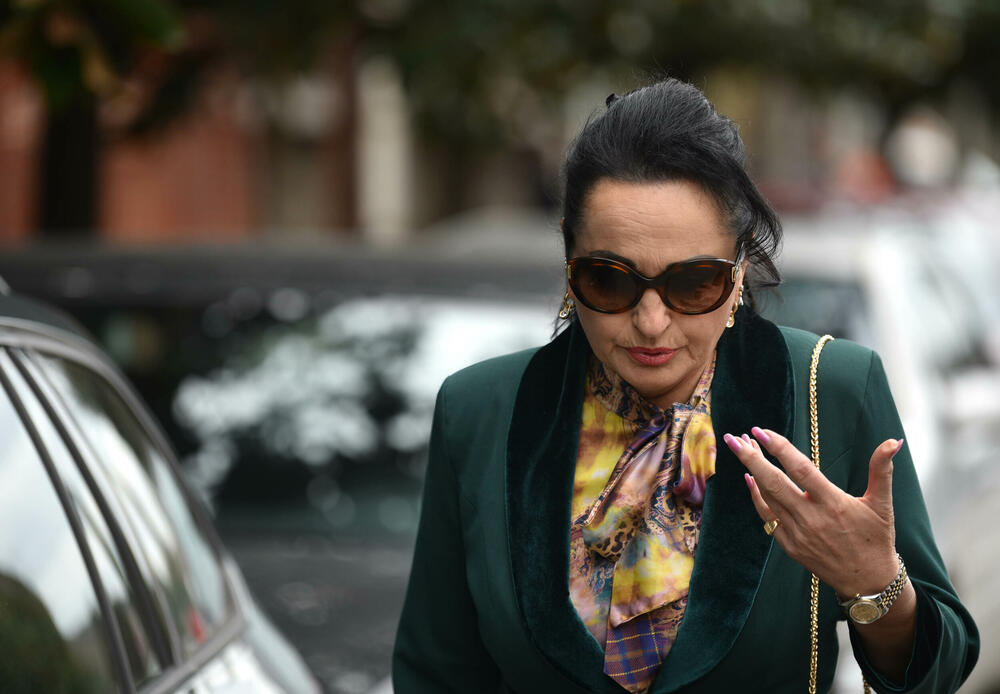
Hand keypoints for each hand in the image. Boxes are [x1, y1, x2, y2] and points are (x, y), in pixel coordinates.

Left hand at [723, 427, 904, 597]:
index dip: (779, 448)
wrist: (868, 582)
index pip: (800, 469)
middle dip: (751, 458)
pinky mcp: (790, 545)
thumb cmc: (876, 539)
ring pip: (767, 498)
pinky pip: (767, 516)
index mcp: (833, 503)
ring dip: (752, 472)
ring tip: (742, 449)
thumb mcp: (882, 504)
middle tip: (735, 438)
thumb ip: (882, 470)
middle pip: (774, 482)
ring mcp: (797, 533)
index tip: (761, 431)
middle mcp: (811, 518)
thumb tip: (893, 441)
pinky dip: (757, 497)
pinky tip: (750, 479)